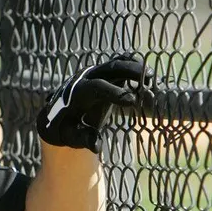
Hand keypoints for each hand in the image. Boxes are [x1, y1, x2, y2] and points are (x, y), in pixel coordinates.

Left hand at [36, 55, 153, 153]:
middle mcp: (87, 78)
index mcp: (77, 93)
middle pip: (110, 68)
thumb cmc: (66, 127)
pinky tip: (150, 77)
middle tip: (150, 80)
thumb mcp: (71, 135)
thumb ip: (83, 139)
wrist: (58, 113)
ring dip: (136, 67)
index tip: (133, 102)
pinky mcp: (105, 73)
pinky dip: (135, 66)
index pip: (96, 87)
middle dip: (130, 71)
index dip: (114, 92)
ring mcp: (97, 73)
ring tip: (153, 79)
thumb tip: (96, 147)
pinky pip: (121, 64)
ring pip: (117, 63)